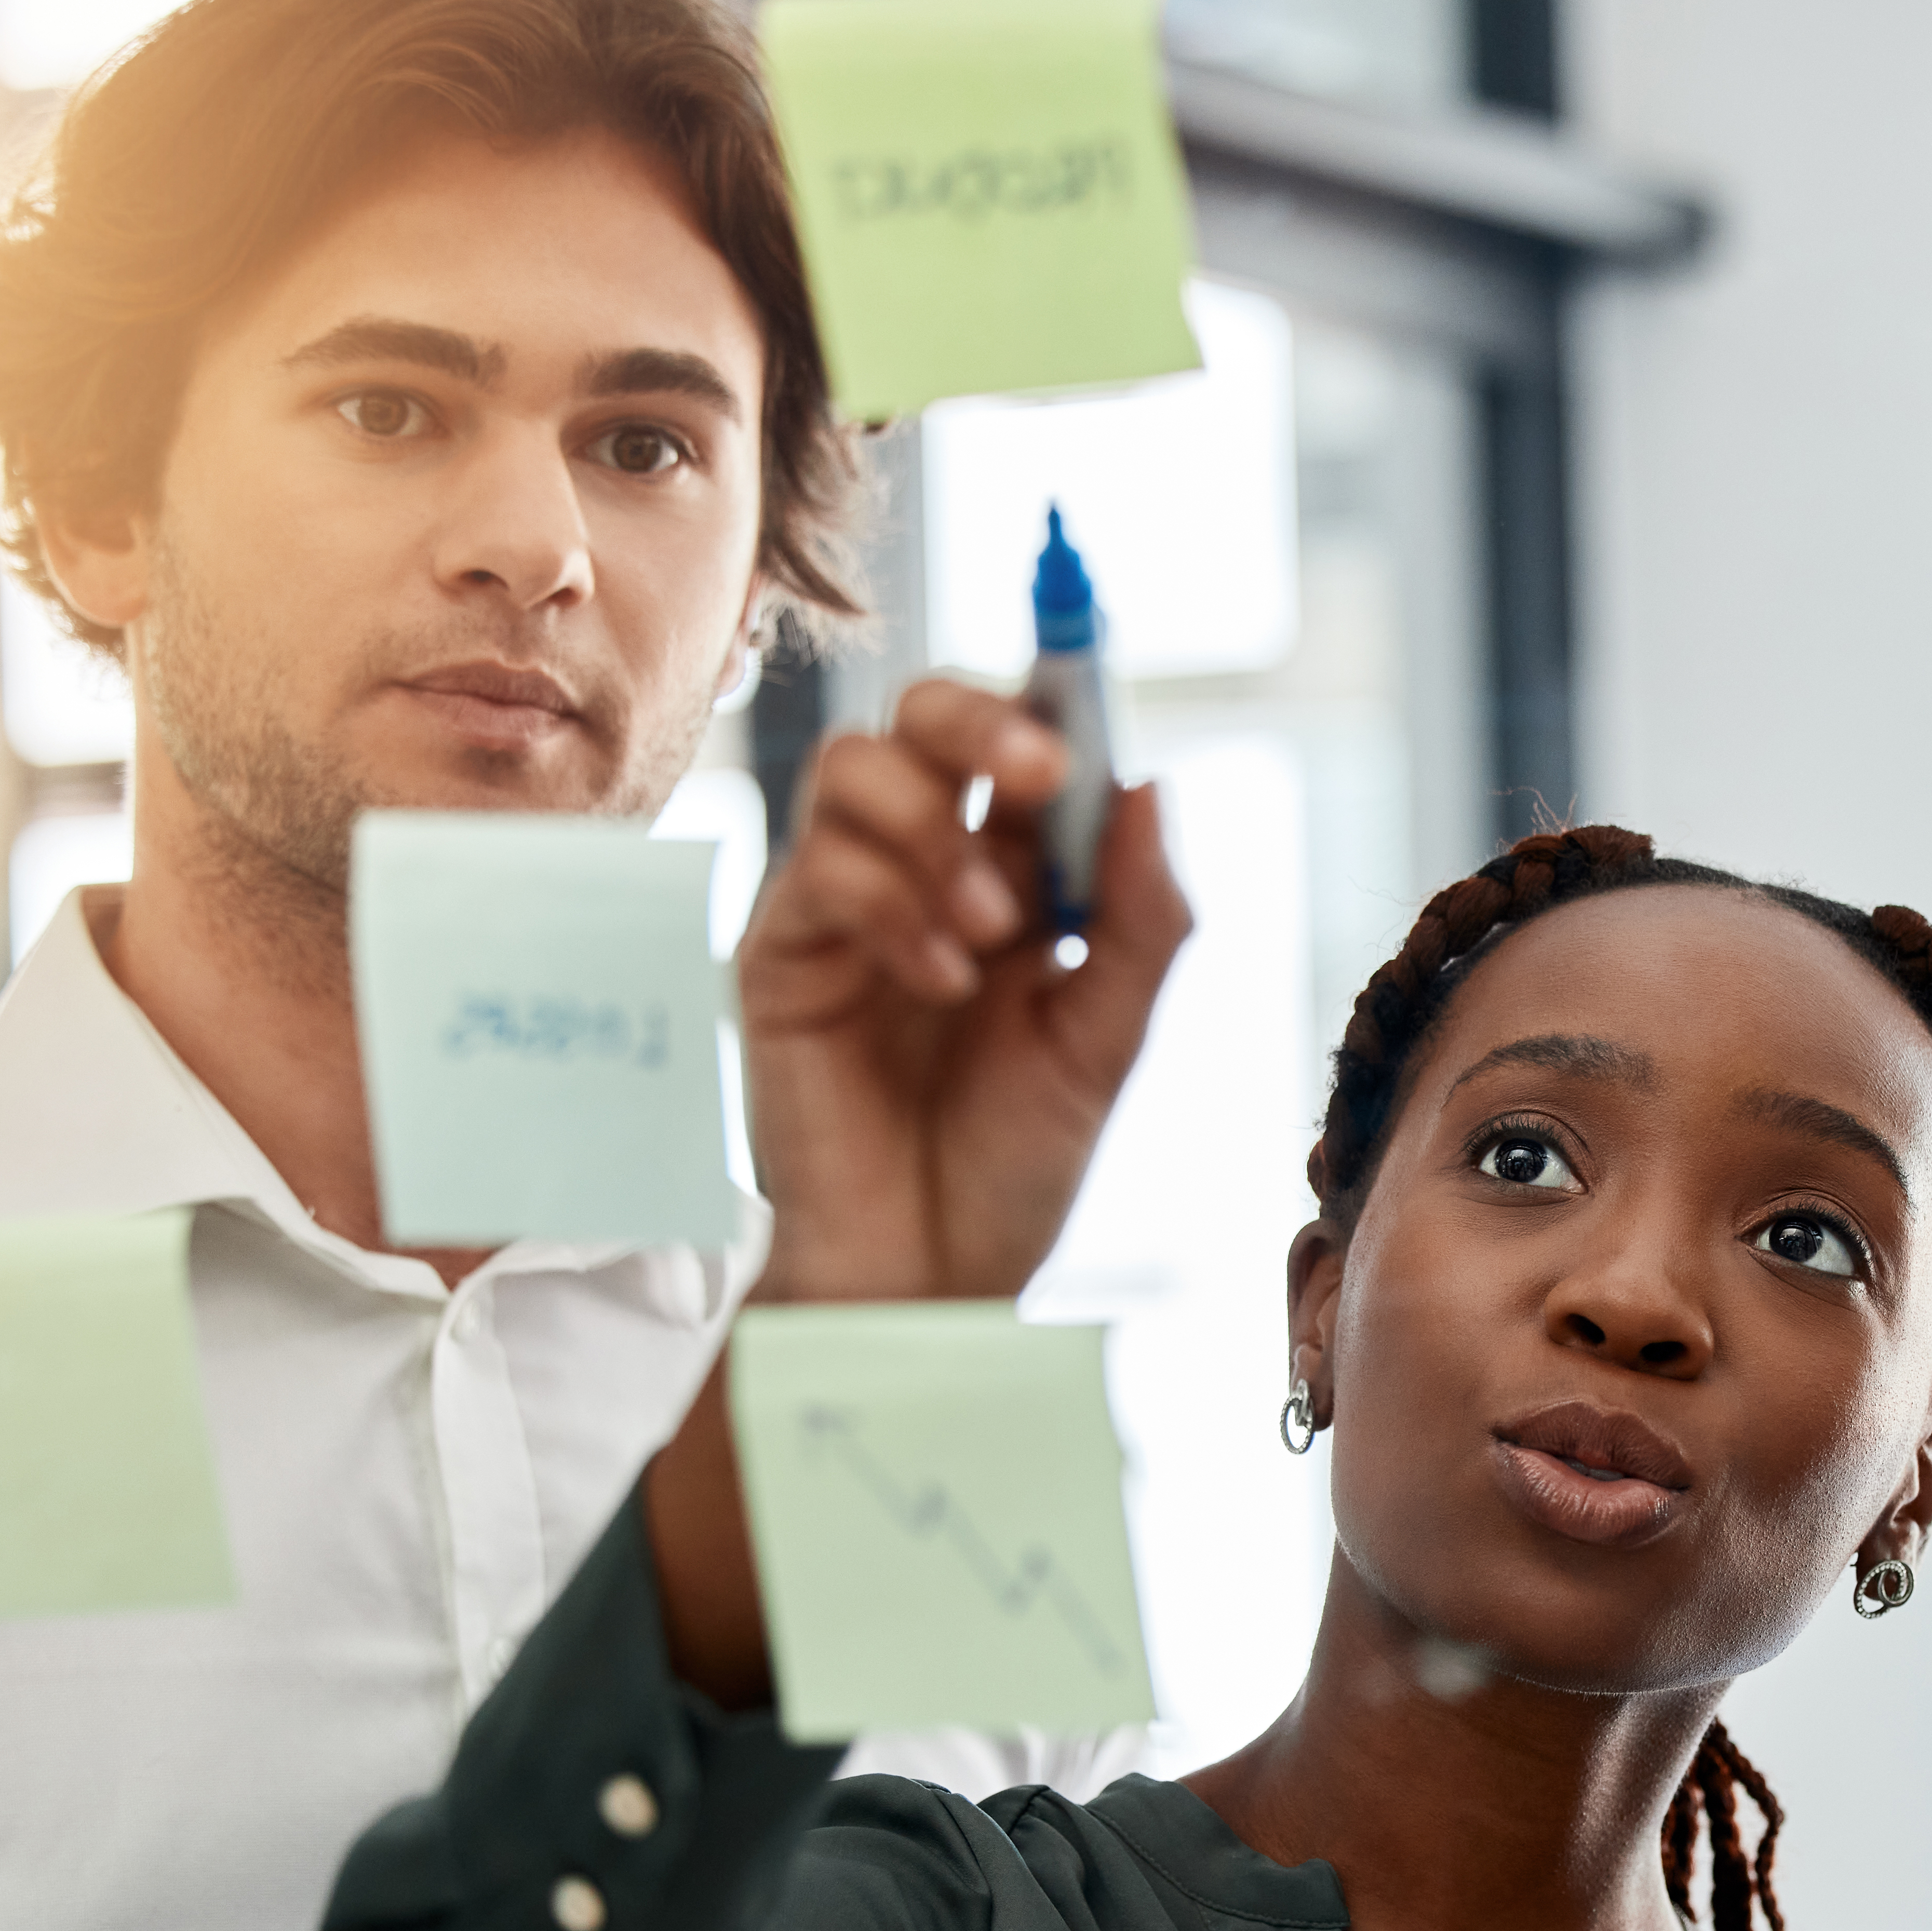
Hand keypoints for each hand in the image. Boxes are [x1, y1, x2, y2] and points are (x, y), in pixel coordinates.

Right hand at [734, 676, 1187, 1304]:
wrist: (932, 1275)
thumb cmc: (1015, 1161)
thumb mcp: (1108, 1040)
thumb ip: (1139, 918)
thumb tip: (1150, 783)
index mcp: (1013, 868)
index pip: (1020, 734)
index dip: (1049, 685)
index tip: (1085, 655)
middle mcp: (923, 865)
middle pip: (919, 712)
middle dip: (980, 719)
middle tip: (1038, 775)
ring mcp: (842, 903)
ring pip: (853, 768)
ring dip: (937, 831)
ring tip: (997, 932)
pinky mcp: (781, 955)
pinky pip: (819, 874)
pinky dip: (895, 910)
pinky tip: (944, 981)